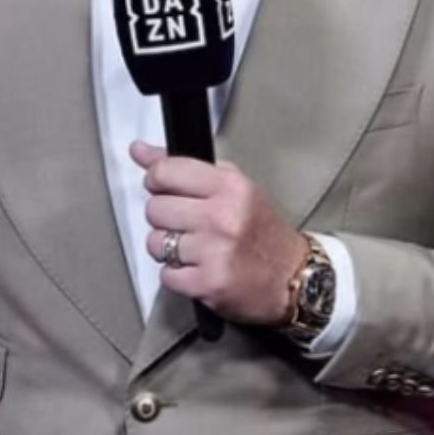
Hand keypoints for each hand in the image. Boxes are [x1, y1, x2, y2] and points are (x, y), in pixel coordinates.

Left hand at [133, 140, 309, 325]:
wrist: (295, 278)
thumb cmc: (261, 232)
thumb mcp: (232, 187)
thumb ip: (184, 168)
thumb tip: (139, 151)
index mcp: (229, 186)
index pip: (166, 171)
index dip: (156, 181)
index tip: (164, 189)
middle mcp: (222, 216)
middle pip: (155, 209)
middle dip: (165, 218)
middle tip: (187, 225)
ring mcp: (215, 251)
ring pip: (155, 243)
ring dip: (168, 249)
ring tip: (194, 249)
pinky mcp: (208, 283)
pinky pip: (166, 275)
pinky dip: (177, 275)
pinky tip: (198, 269)